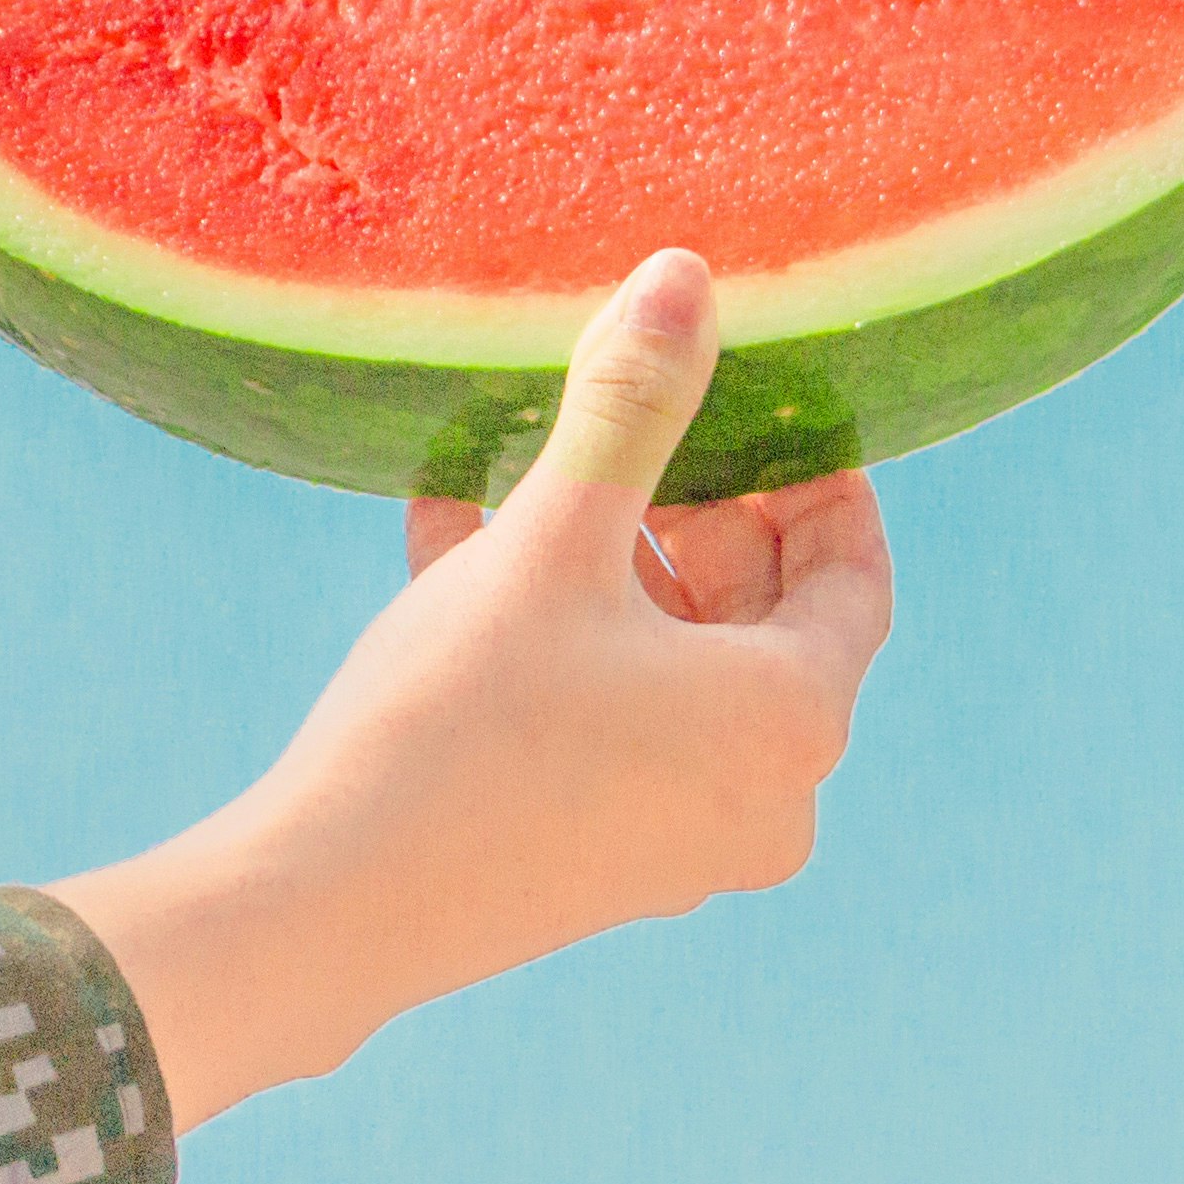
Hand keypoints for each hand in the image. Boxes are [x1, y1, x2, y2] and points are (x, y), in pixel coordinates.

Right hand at [47, 249, 894, 1127]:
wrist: (328, 906)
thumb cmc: (462, 719)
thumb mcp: (554, 541)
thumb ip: (631, 405)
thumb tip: (686, 277)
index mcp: (795, 722)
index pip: (854, 574)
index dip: (813, 479)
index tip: (757, 408)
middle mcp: (766, 801)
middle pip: (764, 621)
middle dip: (696, 518)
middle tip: (630, 439)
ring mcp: (684, 847)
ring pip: (675, 669)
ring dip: (612, 570)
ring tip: (525, 489)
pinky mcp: (600, 868)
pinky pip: (612, 722)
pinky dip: (564, 641)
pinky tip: (454, 555)